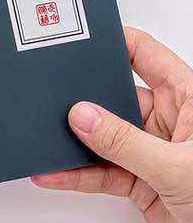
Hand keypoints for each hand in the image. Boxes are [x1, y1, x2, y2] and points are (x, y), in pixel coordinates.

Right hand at [33, 27, 192, 222]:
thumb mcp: (178, 168)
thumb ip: (126, 142)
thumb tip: (83, 115)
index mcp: (190, 100)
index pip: (146, 55)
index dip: (114, 43)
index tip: (79, 40)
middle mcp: (170, 121)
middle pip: (115, 96)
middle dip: (82, 97)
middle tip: (50, 94)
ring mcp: (153, 151)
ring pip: (103, 136)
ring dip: (74, 141)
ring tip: (44, 137)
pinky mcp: (141, 182)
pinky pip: (100, 171)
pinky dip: (75, 174)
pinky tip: (54, 172)